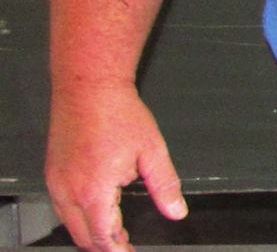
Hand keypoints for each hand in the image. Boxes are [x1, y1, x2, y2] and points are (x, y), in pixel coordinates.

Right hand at [46, 81, 186, 251]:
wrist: (88, 88)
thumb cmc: (118, 114)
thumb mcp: (153, 152)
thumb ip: (165, 186)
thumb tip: (177, 211)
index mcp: (94, 191)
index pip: (104, 238)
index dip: (119, 249)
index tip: (131, 251)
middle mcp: (68, 191)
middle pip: (83, 236)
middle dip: (105, 245)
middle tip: (126, 243)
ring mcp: (56, 183)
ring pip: (69, 223)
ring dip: (91, 231)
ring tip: (116, 229)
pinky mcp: (52, 173)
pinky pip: (61, 207)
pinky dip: (79, 215)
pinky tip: (97, 208)